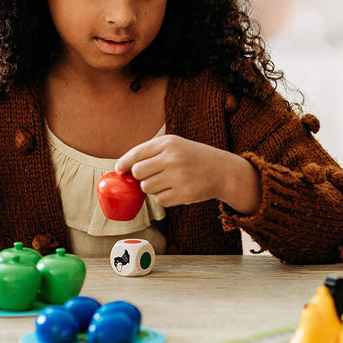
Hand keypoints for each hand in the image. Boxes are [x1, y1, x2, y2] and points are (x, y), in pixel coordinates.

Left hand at [115, 135, 261, 213]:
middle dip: (140, 177)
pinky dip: (164, 197)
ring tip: (168, 182)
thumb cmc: (194, 157)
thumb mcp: (175, 145)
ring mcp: (178, 177)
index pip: (136, 154)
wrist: (223, 171)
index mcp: (168, 143)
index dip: (124, 163)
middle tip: (152, 176)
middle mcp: (172, 158)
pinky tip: (176, 190)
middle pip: (138, 173)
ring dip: (153, 188)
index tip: (119, 170)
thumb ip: (151, 152)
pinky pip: (160, 200)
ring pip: (147, 188)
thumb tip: (122, 167)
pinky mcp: (183, 194)